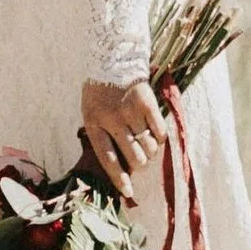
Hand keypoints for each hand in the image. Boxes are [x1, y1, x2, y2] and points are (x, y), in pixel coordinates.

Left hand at [81, 79, 164, 202]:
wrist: (113, 57)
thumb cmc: (100, 91)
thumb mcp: (90, 112)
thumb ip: (101, 136)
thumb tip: (120, 166)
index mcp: (94, 122)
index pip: (107, 158)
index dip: (119, 178)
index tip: (129, 192)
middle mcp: (112, 118)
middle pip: (134, 157)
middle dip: (140, 165)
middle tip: (140, 161)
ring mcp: (130, 110)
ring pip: (149, 148)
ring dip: (150, 152)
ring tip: (146, 145)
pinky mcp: (147, 103)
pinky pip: (160, 133)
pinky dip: (159, 138)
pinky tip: (154, 134)